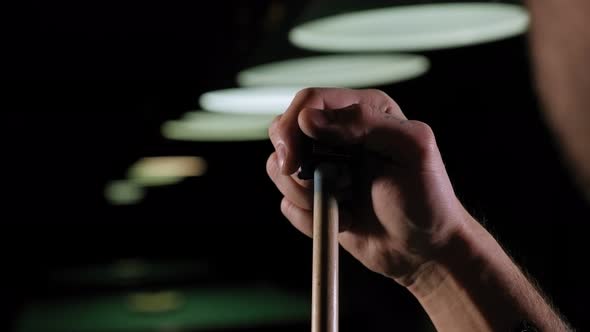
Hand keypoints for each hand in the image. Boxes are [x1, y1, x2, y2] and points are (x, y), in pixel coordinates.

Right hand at [266, 88, 469, 285]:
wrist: (425, 250)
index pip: (310, 101)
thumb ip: (365, 123)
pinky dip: (307, 218)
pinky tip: (343, 222)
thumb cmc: (427, 198)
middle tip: (313, 182)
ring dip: (303, 193)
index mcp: (363, 112)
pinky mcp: (316, 199)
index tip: (294, 160)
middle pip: (284, 129)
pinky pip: (287, 203)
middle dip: (291, 159)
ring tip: (343, 206)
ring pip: (277, 167)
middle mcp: (338, 135)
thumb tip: (307, 119)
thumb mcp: (411, 149)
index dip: (293, 126)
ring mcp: (324, 168)